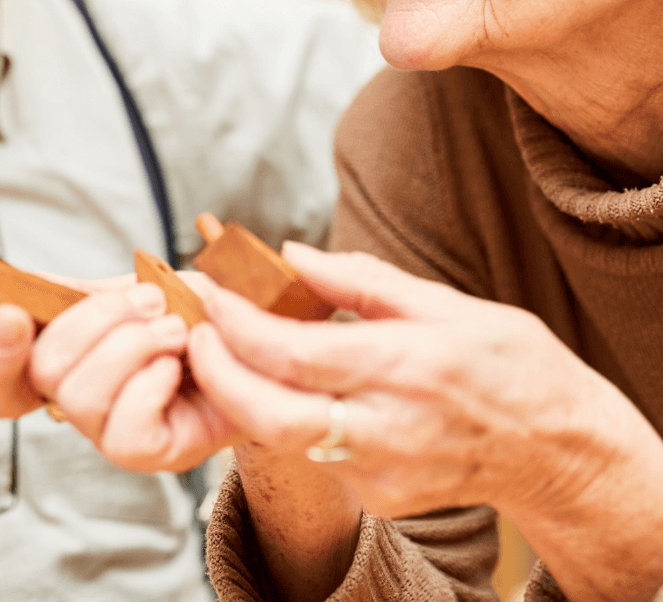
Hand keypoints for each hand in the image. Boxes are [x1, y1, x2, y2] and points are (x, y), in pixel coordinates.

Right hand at [0, 274, 240, 471]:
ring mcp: (113, 432)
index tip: (11, 312)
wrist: (263, 341)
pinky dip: (152, 382)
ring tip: (174, 328)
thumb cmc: (200, 313)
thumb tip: (26, 283)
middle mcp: (82, 402)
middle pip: (43, 371)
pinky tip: (179, 366)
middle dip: (96, 319)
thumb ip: (87, 291)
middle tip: (149, 299)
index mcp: (70, 360)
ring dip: (133, 344)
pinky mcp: (151, 454)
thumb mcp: (141, 287)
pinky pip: (126, 428)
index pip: (2, 380)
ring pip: (81, 396)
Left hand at [187, 243, 662, 601]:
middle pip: (268, 414)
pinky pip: (312, 452)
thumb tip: (291, 251)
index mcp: (402, 366)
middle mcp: (385, 427)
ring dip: (239, 393)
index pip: (292, 353)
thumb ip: (359, 279)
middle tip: (192, 331)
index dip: (234, 325)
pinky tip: (281, 382)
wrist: (555, 448)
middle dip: (215, 373)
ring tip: (221, 347)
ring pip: (281, 438)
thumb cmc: (505, 362)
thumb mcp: (444, 302)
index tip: (202, 293)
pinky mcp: (377, 496)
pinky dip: (285, 413)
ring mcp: (379, 471)